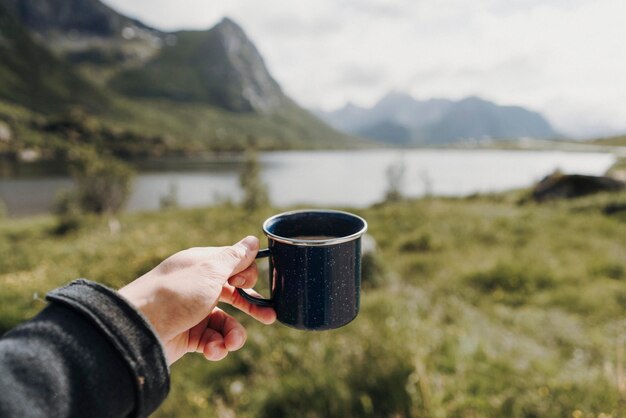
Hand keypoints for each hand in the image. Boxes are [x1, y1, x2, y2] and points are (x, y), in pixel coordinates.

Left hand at [118, 236, 275, 364]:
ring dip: (233, 335)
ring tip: (231, 343)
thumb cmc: (175, 294)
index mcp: (202, 265)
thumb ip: (234, 257)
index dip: (246, 274)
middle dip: (252, 307)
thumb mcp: (210, 271)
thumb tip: (252, 240)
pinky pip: (212, 340)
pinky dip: (216, 346)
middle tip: (270, 317)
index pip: (233, 264)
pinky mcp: (188, 336)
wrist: (138, 330)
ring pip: (225, 322)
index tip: (246, 281)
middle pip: (234, 294)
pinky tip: (213, 350)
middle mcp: (198, 286)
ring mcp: (193, 312)